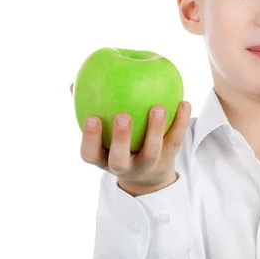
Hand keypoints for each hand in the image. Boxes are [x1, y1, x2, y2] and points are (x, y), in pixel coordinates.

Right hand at [71, 82, 191, 194]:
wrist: (149, 176)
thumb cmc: (117, 144)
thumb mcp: (101, 135)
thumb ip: (88, 109)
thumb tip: (75, 82)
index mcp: (103, 159)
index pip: (90, 154)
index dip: (90, 139)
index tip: (92, 118)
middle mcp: (124, 167)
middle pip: (120, 159)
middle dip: (121, 139)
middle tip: (123, 116)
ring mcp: (148, 165)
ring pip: (151, 152)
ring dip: (155, 130)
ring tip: (158, 108)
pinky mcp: (168, 159)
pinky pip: (175, 140)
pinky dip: (181, 122)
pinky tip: (184, 103)